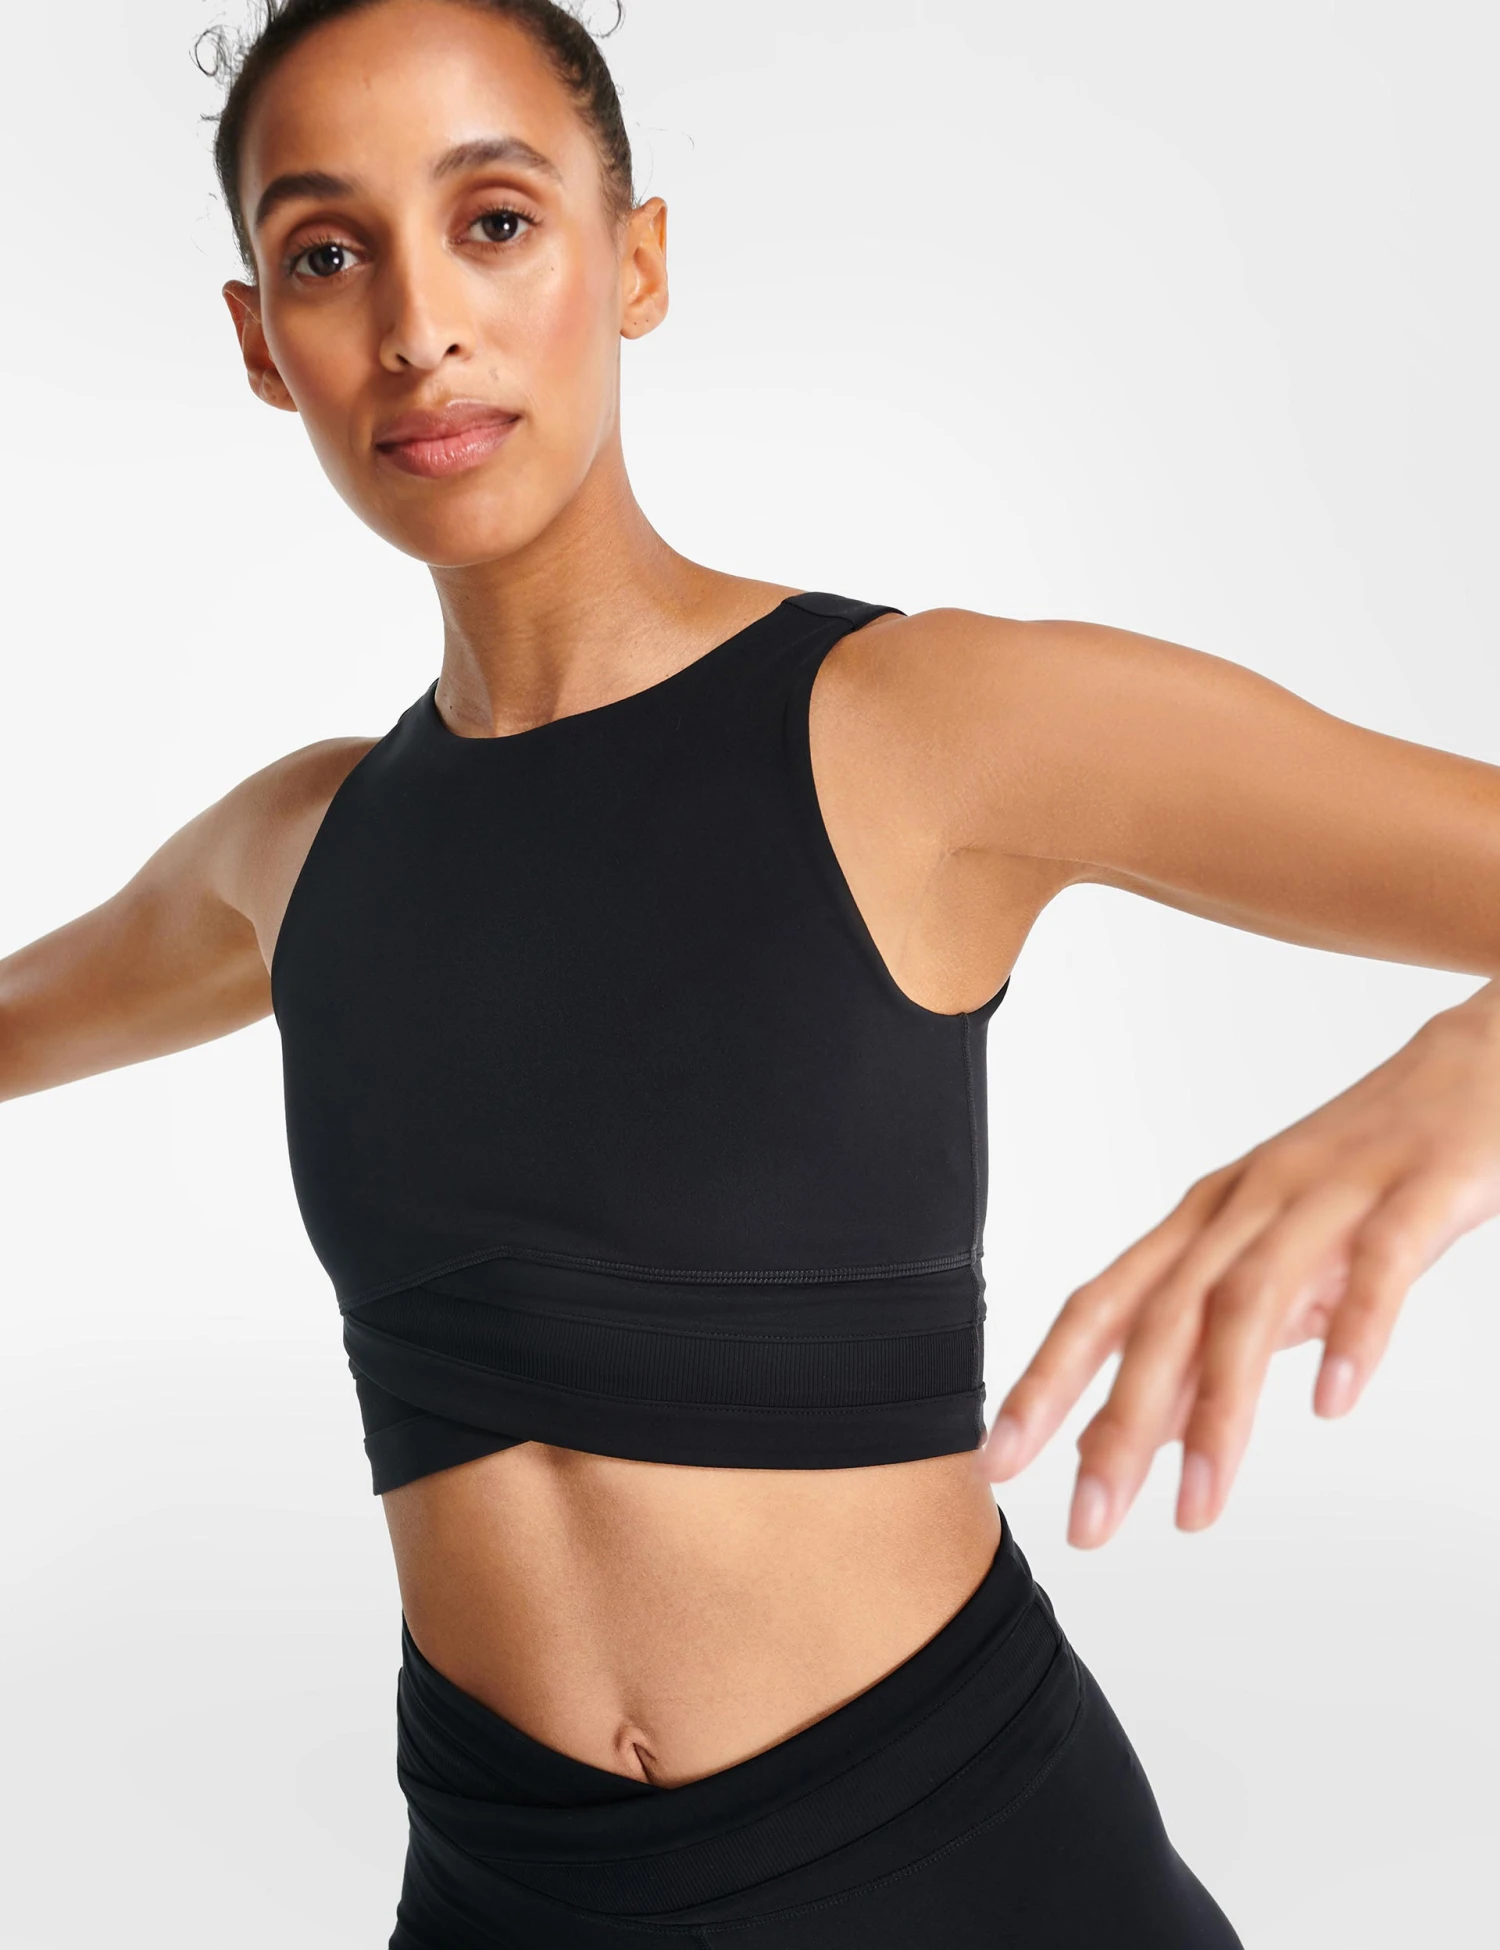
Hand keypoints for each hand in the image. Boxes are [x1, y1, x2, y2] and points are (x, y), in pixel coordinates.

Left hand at [978, 982, 1499, 1546]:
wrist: (1475, 1066)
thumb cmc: (1365, 1170)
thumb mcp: (1277, 1259)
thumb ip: (1214, 1337)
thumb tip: (1144, 1425)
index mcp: (1206, 1221)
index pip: (1103, 1306)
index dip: (1046, 1381)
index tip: (1000, 1459)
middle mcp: (1249, 1204)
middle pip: (1162, 1316)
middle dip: (1118, 1425)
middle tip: (1091, 1520)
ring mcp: (1329, 1193)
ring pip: (1252, 1300)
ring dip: (1219, 1409)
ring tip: (1199, 1502)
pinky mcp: (1416, 1189)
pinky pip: (1377, 1262)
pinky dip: (1350, 1332)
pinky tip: (1330, 1400)